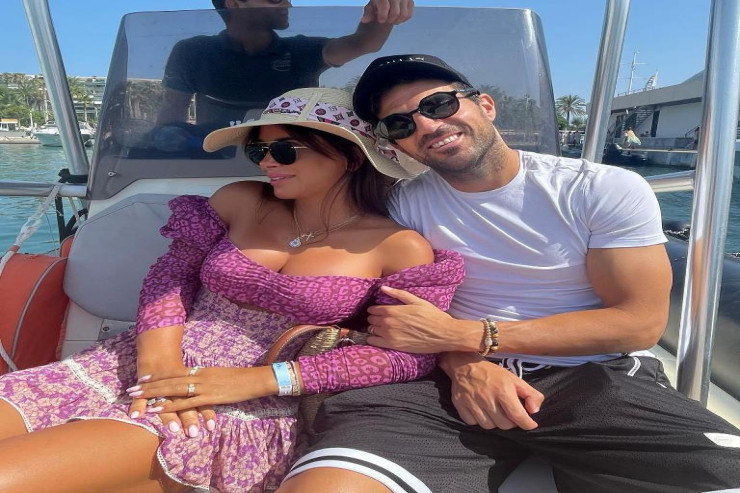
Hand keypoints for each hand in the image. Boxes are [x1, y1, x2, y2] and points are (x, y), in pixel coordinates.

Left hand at [127, 366, 277, 433]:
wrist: (257, 379)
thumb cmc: (242, 379)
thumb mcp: (221, 376)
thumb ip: (208, 380)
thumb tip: (198, 384)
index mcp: (202, 370)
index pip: (175, 372)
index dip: (158, 376)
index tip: (143, 379)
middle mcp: (199, 376)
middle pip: (169, 380)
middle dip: (149, 386)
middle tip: (131, 389)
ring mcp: (203, 386)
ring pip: (173, 389)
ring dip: (153, 394)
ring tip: (136, 398)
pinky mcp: (209, 397)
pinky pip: (184, 402)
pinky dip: (168, 406)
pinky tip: (156, 409)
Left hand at [361, 0, 413, 23]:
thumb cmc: (377, 1)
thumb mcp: (371, 5)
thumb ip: (368, 12)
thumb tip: (364, 20)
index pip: (385, 6)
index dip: (382, 16)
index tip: (380, 19)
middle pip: (395, 13)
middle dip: (389, 20)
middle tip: (385, 20)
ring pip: (404, 14)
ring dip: (397, 21)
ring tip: (390, 19)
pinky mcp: (410, 1)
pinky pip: (409, 15)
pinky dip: (403, 19)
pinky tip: (396, 18)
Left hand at [366, 286, 459, 352]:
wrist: (443, 334)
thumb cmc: (432, 316)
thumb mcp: (417, 301)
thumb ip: (398, 294)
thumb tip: (383, 287)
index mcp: (393, 310)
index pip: (374, 309)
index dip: (374, 309)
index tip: (377, 311)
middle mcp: (388, 322)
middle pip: (371, 320)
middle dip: (373, 318)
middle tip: (379, 320)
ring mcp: (389, 335)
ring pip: (371, 330)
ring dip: (373, 328)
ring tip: (380, 329)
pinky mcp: (392, 346)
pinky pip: (373, 342)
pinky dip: (372, 339)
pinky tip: (378, 338)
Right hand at [440, 352, 543, 430]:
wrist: (465, 364)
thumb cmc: (492, 374)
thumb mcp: (515, 379)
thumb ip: (531, 394)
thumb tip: (534, 411)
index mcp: (503, 390)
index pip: (518, 415)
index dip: (527, 424)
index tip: (530, 424)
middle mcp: (487, 397)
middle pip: (504, 425)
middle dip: (510, 422)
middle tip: (508, 413)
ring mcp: (472, 402)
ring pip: (488, 426)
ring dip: (493, 422)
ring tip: (494, 411)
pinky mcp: (460, 405)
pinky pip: (472, 423)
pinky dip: (478, 420)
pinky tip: (480, 410)